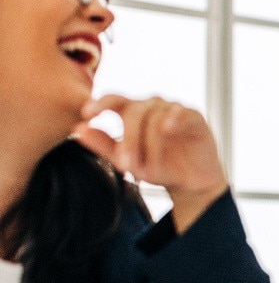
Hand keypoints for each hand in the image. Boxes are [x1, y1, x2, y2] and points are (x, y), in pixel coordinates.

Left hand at [73, 94, 227, 232]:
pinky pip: (183, 113)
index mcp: (133, 112)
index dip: (101, 103)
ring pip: (156, 118)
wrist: (190, 183)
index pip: (115, 100)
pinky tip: (168, 129)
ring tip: (151, 169)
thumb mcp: (127, 161)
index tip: (87, 113)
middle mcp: (153, 106)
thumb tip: (79, 130)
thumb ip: (104, 146)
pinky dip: (174, 119)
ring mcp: (174, 110)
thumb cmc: (158, 168)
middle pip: (135, 112)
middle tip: (126, 165)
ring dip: (151, 146)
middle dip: (129, 140)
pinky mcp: (194, 117)